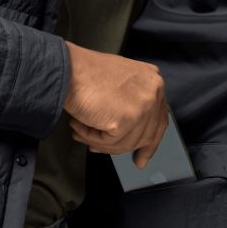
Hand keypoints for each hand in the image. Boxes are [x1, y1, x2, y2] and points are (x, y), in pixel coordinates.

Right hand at [63, 41, 169, 168]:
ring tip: (80, 131)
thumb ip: (131, 103)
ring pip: (126, 142)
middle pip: (145, 136)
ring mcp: (143, 106)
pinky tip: (79, 127)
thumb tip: (129, 132)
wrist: (67, 69)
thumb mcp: (120, 83)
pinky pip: (111, 142)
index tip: (141, 158)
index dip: (149, 143)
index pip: (159, 120)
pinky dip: (91, 137)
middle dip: (120, 147)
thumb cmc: (85, 73)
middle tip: (98, 148)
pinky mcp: (128, 119)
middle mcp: (154, 92)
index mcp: (154, 81)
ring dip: (99, 141)